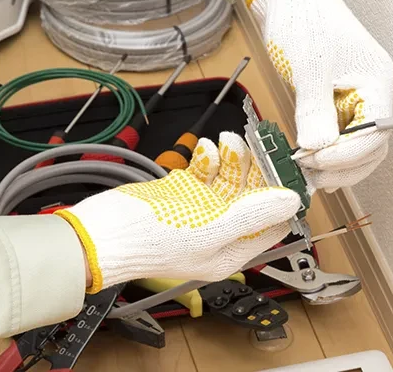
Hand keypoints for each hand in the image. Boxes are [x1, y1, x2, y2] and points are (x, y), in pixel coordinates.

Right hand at [56, 132, 299, 293]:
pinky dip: (208, 159)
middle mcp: (219, 232)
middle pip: (251, 197)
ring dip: (230, 158)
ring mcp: (200, 211)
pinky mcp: (181, 194)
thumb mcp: (212, 227)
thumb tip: (291, 201)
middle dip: (254, 169)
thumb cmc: (152, 239)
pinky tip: (205, 148)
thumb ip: (254, 213)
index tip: (288, 169)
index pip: (271, 224)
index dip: (281, 198)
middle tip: (256, 144)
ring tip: (226, 141)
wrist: (102, 231)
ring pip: (228, 180)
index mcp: (232, 250)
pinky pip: (204, 173)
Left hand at [246, 0, 392, 191]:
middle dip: (344, 167)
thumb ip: (315, 110)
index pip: (375, 133)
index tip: (316, 161)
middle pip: (372, 147)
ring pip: (356, 147)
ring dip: (336, 165)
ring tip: (309, 172)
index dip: (347, 155)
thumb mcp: (309, 67)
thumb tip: (317, 148)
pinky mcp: (335, 103)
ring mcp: (353, 100)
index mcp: (376, 82)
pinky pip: (338, 137)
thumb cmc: (304, 19)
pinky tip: (308, 160)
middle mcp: (371, 94)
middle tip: (313, 176)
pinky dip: (325, 153)